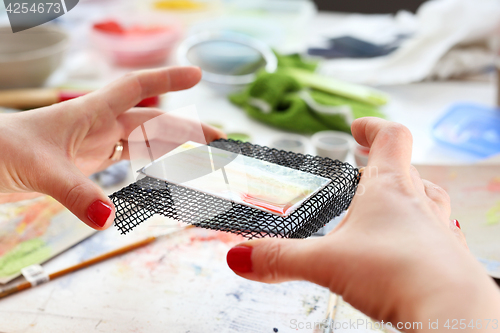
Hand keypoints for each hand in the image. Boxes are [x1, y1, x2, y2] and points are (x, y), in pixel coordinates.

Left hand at [0, 66, 224, 229]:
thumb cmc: (2, 152)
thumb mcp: (42, 170)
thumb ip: (77, 194)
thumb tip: (109, 220)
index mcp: (90, 113)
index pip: (137, 88)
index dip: (168, 80)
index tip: (198, 75)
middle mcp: (97, 125)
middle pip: (153, 123)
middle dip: (188, 130)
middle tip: (220, 144)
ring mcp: (93, 144)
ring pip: (143, 143)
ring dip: (173, 150)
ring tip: (201, 160)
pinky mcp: (86, 164)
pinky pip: (126, 162)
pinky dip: (148, 167)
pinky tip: (163, 173)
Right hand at [226, 118, 499, 328]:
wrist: (452, 312)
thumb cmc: (398, 273)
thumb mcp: (325, 263)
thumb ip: (280, 258)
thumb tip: (240, 257)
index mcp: (390, 188)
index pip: (391, 138)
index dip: (373, 128)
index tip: (358, 127)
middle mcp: (420, 202)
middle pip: (406, 169)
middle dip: (382, 168)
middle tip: (363, 174)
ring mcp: (439, 229)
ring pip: (425, 201)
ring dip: (403, 200)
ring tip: (380, 213)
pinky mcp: (448, 258)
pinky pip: (433, 235)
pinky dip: (414, 235)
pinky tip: (398, 255)